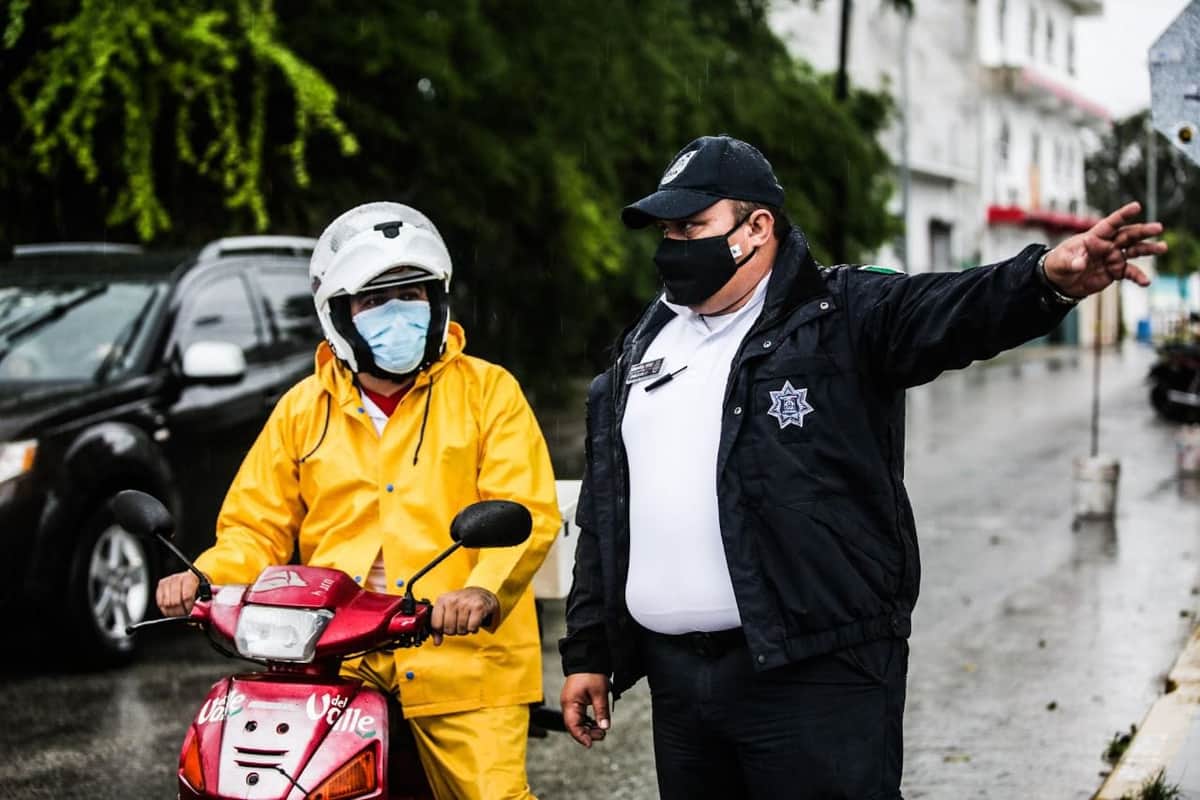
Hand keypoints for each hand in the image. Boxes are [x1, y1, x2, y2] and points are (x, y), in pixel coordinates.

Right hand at [157, 570, 199, 616]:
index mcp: (190, 578)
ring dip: (173, 612)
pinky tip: (172, 611)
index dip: (188, 607)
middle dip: (180, 612)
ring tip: (179, 614)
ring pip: (167, 604)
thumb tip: (200, 614)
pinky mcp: (160, 586)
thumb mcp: (203, 591)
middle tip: (184, 615)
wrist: (190, 578)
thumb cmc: (197, 586)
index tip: (190, 612)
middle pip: (175, 601)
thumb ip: (203, 601)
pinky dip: (166, 610)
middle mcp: (177, 578)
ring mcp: (167, 582)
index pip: (186, 596)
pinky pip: (160, 603)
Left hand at [430, 586, 498, 644]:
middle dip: (454, 630)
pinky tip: (474, 621)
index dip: (442, 630)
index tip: (447, 625)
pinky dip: (474, 628)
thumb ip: (438, 627)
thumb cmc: (461, 604)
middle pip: (448, 629)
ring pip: (461, 629)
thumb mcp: (446, 611)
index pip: (436, 625)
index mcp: (442, 600)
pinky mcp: (478, 607)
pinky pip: (471, 628)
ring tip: (467, 621)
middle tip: (459, 623)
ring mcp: (466, 603)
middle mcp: (453, 600)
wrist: (481, 594)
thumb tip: (437, 643)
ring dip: (465, 630)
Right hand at [561, 672, 610, 747]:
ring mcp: (570, 702)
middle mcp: (567, 704)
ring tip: (601, 730)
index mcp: (570, 703)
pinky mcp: (575, 700)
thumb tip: (604, 727)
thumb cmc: (592, 672)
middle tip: (602, 734)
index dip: (581, 737)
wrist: (588, 657)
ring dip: (588, 728)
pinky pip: (579, 716)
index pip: (572, 726)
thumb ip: (601, 711)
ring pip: (577, 722)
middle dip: (587, 733)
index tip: (590, 743)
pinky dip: (587, 721)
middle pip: (574, 726)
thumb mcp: (600, 693)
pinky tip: (596, 723)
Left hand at [1042, 201, 1164, 297]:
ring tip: (1163, 247)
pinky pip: (1130, 273)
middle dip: (1143, 231)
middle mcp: (1108, 244)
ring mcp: (1114, 257)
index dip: (1123, 215)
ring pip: (1135, 251)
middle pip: (1128, 235)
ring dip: (1148, 249)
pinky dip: (1138, 277)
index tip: (1137, 206)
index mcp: (1094, 236)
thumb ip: (1071, 261)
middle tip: (1158, 228)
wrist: (1061, 282)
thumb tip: (1080, 264)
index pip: (1110, 224)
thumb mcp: (1060, 262)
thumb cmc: (1059, 265)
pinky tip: (1146, 282)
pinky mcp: (1116, 271)